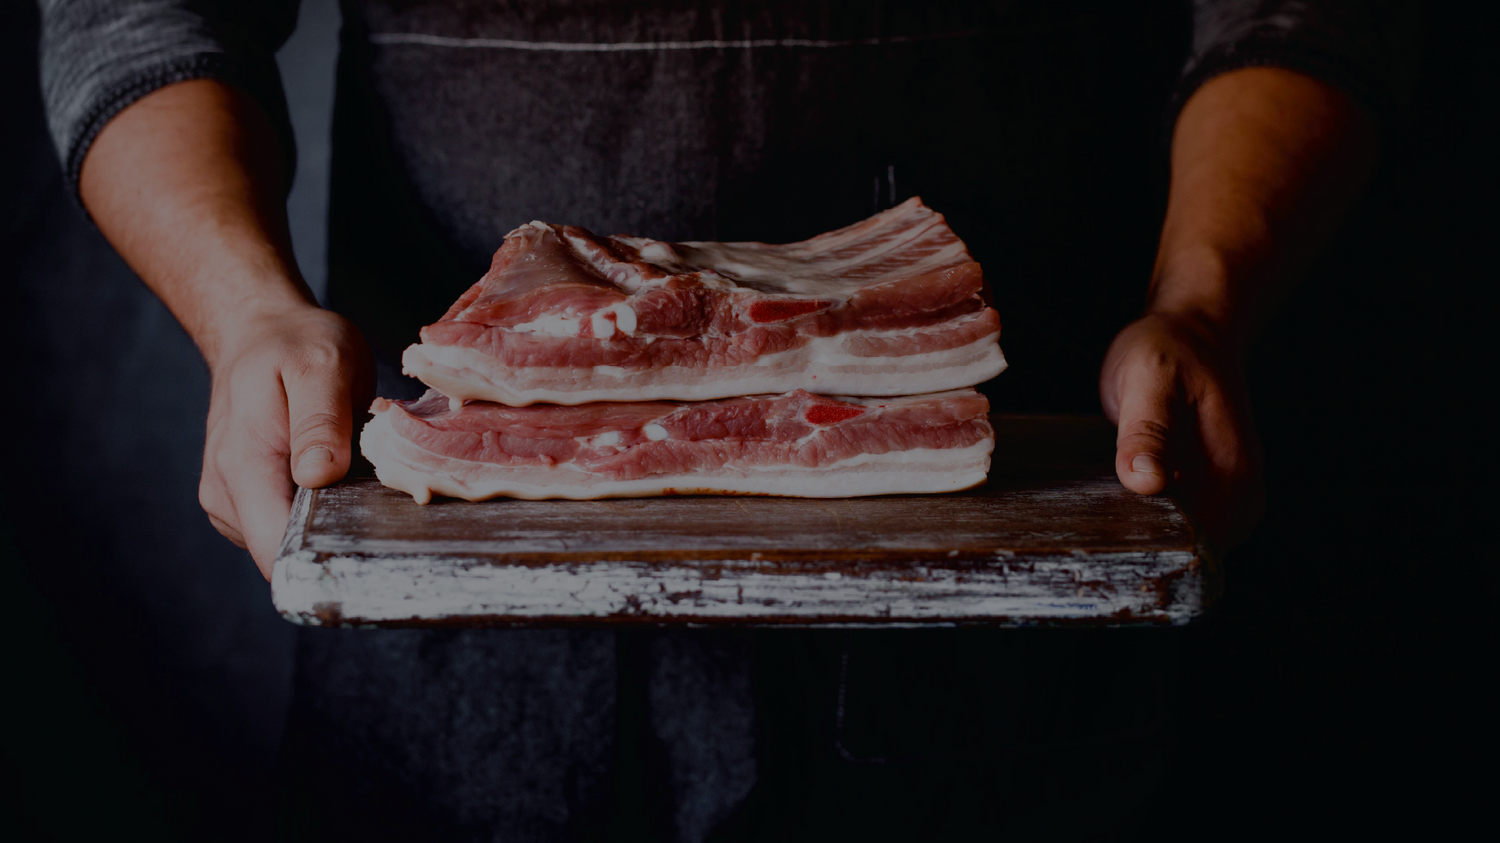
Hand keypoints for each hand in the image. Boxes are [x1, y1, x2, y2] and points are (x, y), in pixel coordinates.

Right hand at [199, 304, 373, 578]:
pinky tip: (335, 481)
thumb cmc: (294, 344)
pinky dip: (318, 512)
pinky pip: (287, 525)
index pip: (277, 552)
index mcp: (244, 467)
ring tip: (354, 480)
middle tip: (380, 503)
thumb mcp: (322, 366)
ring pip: (290, 543)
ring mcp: (230, 502)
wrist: (258, 332)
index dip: (327, 562)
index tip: (373, 554)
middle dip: (338, 542)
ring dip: (329, 524)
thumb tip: (319, 476)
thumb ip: (321, 421)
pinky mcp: (243, 502)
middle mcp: (226, 496)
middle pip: (288, 554)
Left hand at [1099, 311, 1264, 548]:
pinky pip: (1193, 517)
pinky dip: (1165, 522)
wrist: (1192, 325)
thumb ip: (1146, 433)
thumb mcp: (1148, 382)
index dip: (1164, 559)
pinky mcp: (1213, 478)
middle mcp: (1240, 483)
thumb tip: (1146, 483)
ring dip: (1161, 540)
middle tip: (1107, 546)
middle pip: (1204, 550)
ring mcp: (1231, 482)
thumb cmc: (1169, 349)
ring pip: (1200, 538)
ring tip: (1114, 528)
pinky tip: (1131, 508)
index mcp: (1231, 468)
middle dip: (1159, 555)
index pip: (1206, 545)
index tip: (1122, 558)